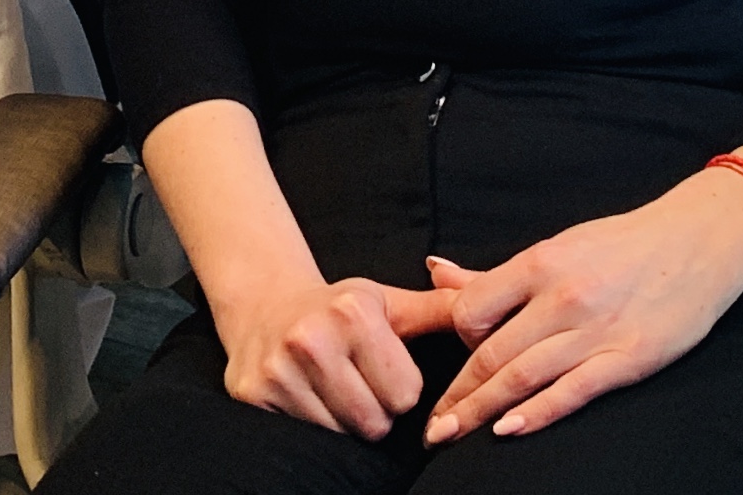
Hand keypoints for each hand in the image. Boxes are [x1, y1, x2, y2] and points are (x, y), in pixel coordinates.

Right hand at [212, 272, 456, 440]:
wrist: (265, 303)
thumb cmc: (339, 308)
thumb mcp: (390, 302)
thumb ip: (442, 309)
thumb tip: (488, 308)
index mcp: (353, 312)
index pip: (406, 395)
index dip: (400, 387)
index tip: (383, 367)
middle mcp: (312, 338)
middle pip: (374, 422)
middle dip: (375, 410)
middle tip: (357, 381)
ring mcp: (278, 369)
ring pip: (340, 436)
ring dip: (344, 421)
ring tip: (334, 388)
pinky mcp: (254, 395)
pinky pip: (306, 439)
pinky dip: (313, 427)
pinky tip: (309, 397)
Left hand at [420, 160, 742, 445]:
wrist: (699, 240)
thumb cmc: (623, 243)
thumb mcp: (558, 246)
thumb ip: (496, 273)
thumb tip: (436, 273)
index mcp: (543, 261)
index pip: (475, 308)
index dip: (455, 342)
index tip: (444, 367)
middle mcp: (564, 295)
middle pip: (493, 352)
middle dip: (458, 394)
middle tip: (431, 428)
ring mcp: (597, 329)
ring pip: (525, 376)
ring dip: (482, 410)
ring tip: (453, 435)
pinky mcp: (629, 358)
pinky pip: (573, 391)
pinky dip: (537, 413)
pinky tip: (508, 430)